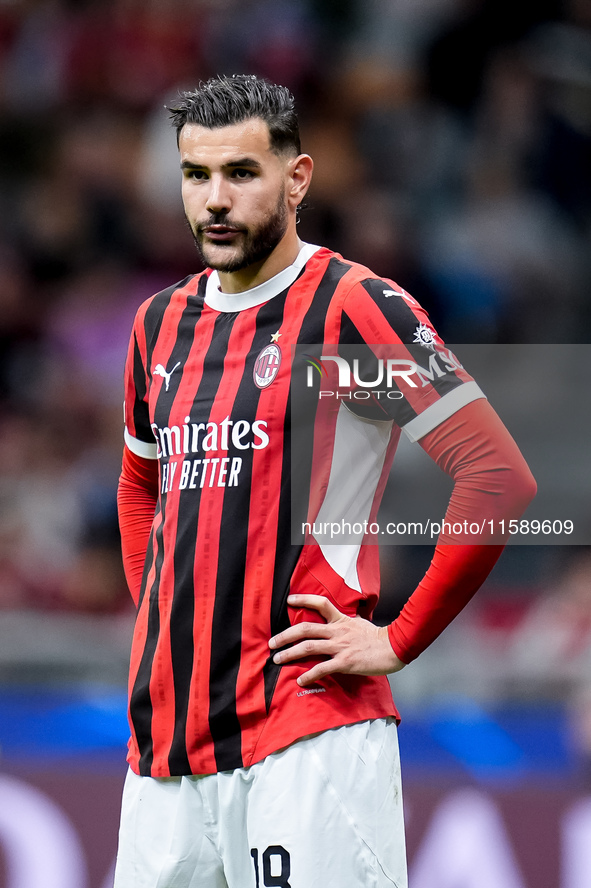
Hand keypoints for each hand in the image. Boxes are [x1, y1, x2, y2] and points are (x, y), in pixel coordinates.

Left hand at [268, 594, 405, 686]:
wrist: (394, 648)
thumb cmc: (378, 637)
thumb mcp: (360, 623)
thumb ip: (346, 622)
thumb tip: (338, 621)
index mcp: (341, 620)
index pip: (321, 603)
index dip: (303, 600)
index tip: (289, 600)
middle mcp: (337, 631)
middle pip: (305, 628)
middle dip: (285, 635)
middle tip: (272, 642)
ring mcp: (340, 646)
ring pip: (308, 647)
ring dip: (290, 653)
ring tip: (277, 659)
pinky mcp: (344, 662)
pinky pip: (322, 668)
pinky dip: (309, 674)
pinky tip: (300, 680)